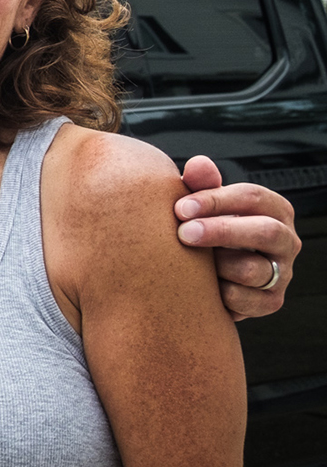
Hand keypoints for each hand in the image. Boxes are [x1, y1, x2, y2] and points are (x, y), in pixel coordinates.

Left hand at [175, 156, 298, 319]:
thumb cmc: (205, 230)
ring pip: (255, 270)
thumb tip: (198, 164)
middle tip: (184, 233)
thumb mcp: (202, 205)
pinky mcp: (271, 302)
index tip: (180, 208)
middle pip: (266, 232)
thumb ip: (201, 185)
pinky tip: (201, 287)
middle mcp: (285, 240)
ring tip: (190, 262)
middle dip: (222, 231)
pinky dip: (220, 294)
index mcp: (273, 210)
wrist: (205, 275)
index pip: (254, 198)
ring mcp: (282, 273)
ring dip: (216, 265)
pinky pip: (248, 300)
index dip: (216, 200)